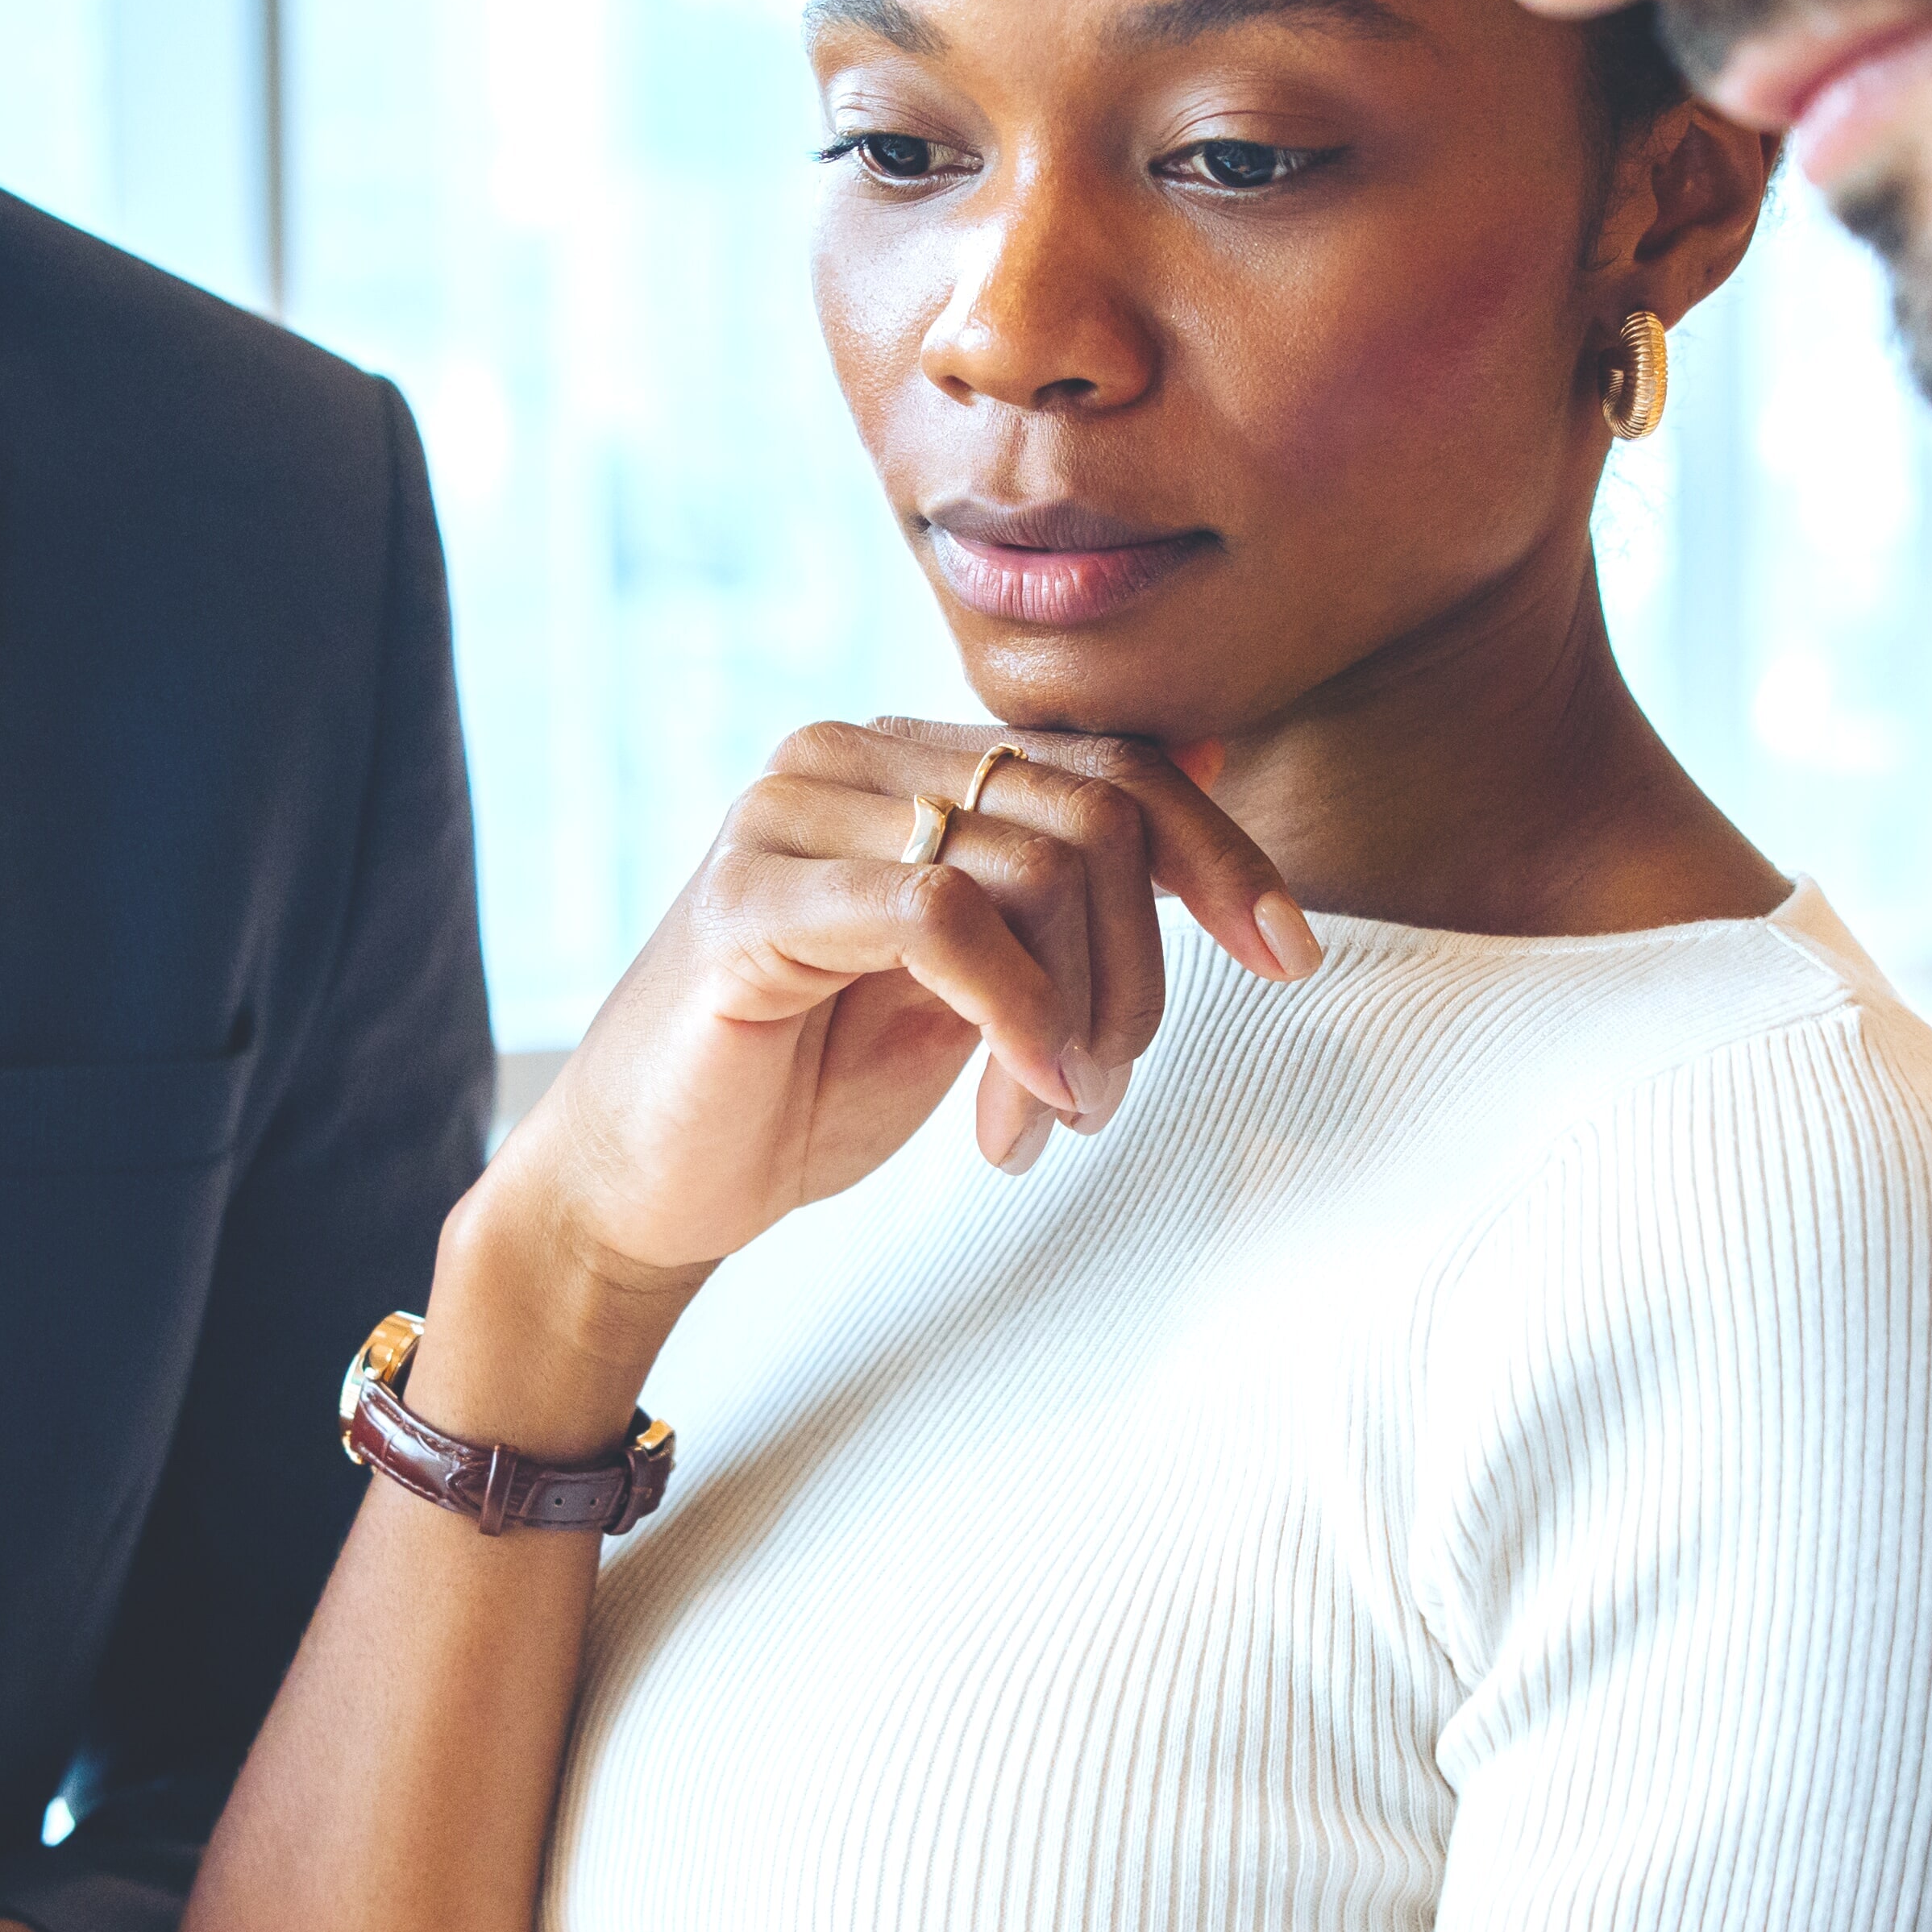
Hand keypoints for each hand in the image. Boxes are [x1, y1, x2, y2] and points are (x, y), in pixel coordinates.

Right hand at [507, 723, 1317, 1301]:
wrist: (644, 1185)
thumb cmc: (802, 1082)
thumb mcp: (976, 978)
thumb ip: (1062, 875)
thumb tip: (1206, 747)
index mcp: (905, 759)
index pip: (1109, 760)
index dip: (1218, 851)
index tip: (1287, 956)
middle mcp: (847, 755)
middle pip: (1092, 812)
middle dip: (1138, 971)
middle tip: (1102, 1093)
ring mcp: (790, 813)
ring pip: (1033, 864)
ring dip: (1078, 1020)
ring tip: (1047, 1119)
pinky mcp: (750, 899)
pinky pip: (942, 917)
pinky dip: (1016, 1017)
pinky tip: (1017, 1104)